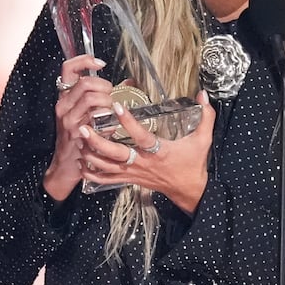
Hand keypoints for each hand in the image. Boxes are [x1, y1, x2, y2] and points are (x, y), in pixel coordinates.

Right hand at [43, 55, 111, 201]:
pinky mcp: (77, 133)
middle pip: (86, 82)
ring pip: (91, 98)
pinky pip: (97, 119)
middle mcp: (64, 106)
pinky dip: (108, 121)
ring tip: (110, 111)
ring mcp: (69, 120)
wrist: (66, 166)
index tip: (100, 63)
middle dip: (104, 86)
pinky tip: (110, 127)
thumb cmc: (78, 138)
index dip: (85, 60)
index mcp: (65, 97)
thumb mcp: (85, 114)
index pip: (69, 68)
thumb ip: (103, 96)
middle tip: (111, 96)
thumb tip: (128, 83)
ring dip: (107, 102)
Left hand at [77, 91, 215, 213]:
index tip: (117, 108)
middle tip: (84, 127)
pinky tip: (82, 163)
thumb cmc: (193, 163)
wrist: (188, 190)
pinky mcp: (130, 179)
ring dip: (91, 155)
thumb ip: (205, 116)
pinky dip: (93, 173)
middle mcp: (143, 163)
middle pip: (116, 155)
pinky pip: (107, 179)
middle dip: (98, 142)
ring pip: (107, 167)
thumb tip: (204, 95)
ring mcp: (135, 173)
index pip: (142, 137)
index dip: (129, 123)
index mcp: (159, 152)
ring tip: (79, 140)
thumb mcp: (203, 140)